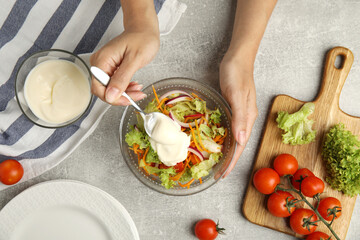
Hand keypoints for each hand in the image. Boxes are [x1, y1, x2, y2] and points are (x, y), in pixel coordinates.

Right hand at [90, 28, 159, 104]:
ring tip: (138, 89)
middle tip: (137, 95)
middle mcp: (100, 64)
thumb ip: (122, 78)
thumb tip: (111, 96)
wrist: (144, 29)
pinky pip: (114, 84)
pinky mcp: (111, 68)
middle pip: (104, 90)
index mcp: (102, 61)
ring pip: (111, 89)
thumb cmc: (141, 39)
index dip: (113, 98)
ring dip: (125, 92)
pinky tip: (134, 86)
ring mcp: (105, 66)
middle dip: (121, 96)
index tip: (128, 100)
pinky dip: (125, 88)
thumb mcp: (134, 60)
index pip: (99, 88)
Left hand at [219, 53, 257, 177]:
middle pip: (238, 145)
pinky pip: (230, 129)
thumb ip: (240, 118)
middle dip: (229, 161)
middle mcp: (246, 118)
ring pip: (234, 138)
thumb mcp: (237, 95)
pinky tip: (218, 142)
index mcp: (248, 118)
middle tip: (218, 174)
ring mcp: (240, 113)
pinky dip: (224, 139)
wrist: (238, 57)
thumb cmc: (237, 74)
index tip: (223, 175)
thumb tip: (241, 141)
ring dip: (227, 152)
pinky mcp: (234, 108)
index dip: (232, 162)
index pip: (241, 146)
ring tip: (217, 163)